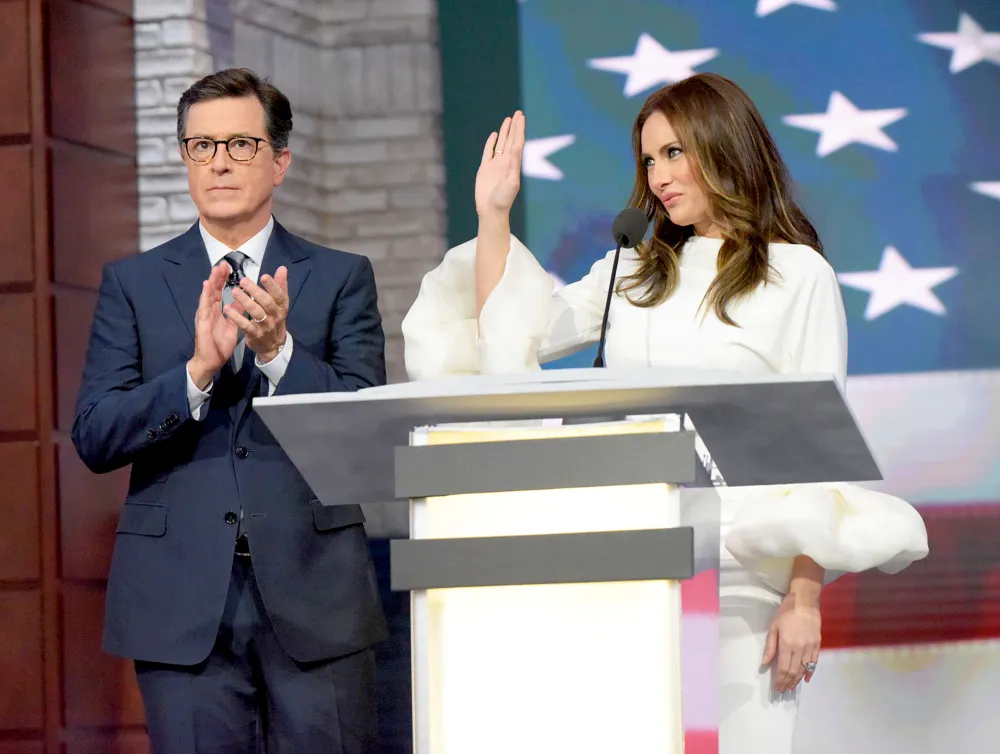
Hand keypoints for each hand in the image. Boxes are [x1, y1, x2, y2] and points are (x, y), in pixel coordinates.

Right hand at [188, 263, 237, 386]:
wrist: (211, 360)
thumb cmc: (219, 344)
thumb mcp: (232, 325)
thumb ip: (236, 312)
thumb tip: (244, 300)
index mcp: (217, 311)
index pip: (220, 292)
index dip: (223, 280)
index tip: (228, 267)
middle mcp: (209, 310)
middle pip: (214, 290)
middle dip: (218, 276)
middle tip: (223, 262)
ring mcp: (204, 314)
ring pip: (208, 294)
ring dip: (212, 281)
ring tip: (216, 268)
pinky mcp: (201, 321)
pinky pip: (204, 306)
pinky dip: (205, 295)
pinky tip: (207, 285)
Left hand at [225, 266, 289, 362]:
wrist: (273, 345)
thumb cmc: (274, 319)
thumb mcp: (280, 304)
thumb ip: (280, 286)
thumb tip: (282, 268)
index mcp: (281, 306)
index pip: (279, 294)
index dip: (272, 285)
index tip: (263, 276)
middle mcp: (275, 316)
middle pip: (267, 302)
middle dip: (255, 291)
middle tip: (243, 281)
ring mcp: (266, 326)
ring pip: (256, 313)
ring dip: (245, 302)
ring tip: (234, 291)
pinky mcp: (255, 335)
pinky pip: (246, 326)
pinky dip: (237, 318)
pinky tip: (228, 309)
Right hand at [475, 111, 524, 217]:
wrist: (491, 211)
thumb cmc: (503, 200)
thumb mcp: (511, 182)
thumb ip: (514, 164)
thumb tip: (516, 147)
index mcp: (513, 164)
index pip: (518, 142)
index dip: (520, 129)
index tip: (521, 117)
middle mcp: (506, 162)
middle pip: (511, 139)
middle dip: (515, 126)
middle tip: (518, 113)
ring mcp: (495, 165)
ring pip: (501, 143)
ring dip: (505, 132)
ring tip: (508, 119)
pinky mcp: (485, 169)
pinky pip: (488, 152)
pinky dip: (491, 143)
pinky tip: (494, 135)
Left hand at [762, 591, 820, 692]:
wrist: (805, 602)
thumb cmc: (786, 613)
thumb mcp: (773, 628)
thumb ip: (770, 647)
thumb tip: (764, 663)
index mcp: (787, 645)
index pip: (784, 668)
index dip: (780, 680)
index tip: (776, 687)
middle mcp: (800, 649)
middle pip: (794, 671)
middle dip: (787, 683)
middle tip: (782, 690)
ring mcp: (810, 648)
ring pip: (804, 669)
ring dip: (797, 680)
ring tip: (791, 687)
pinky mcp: (817, 645)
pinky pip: (814, 662)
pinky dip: (810, 672)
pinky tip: (806, 678)